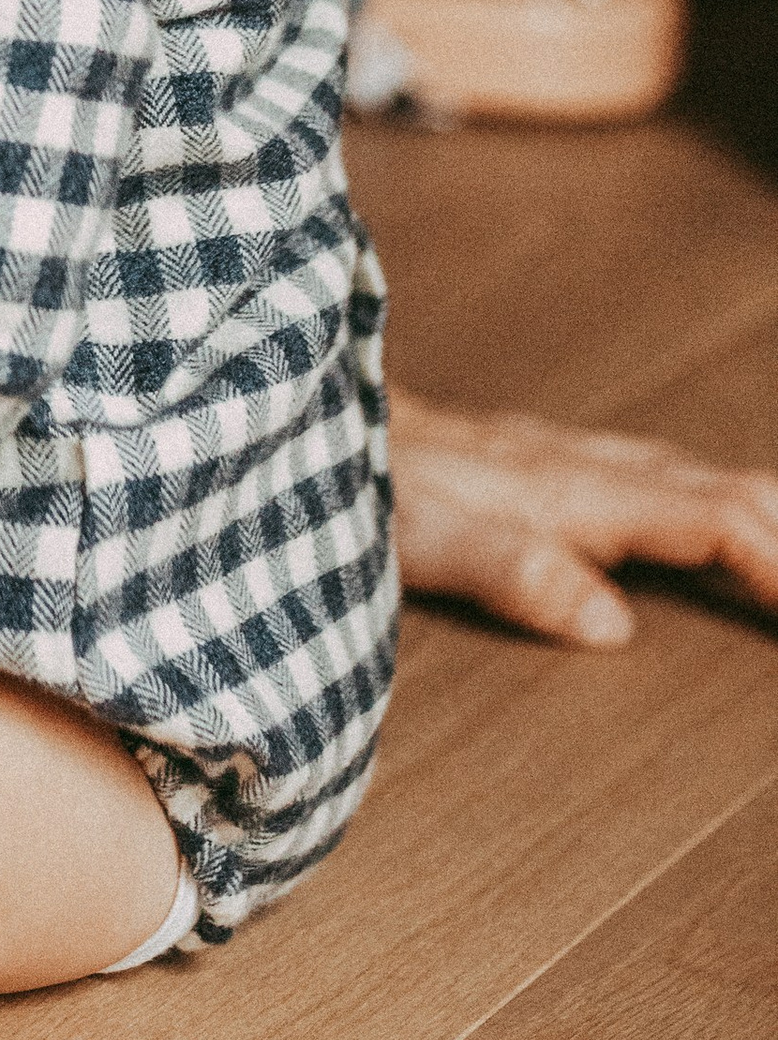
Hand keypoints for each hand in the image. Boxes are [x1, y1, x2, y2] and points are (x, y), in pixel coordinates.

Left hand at [392, 386, 777, 645]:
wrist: (308, 413)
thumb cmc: (362, 484)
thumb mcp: (426, 539)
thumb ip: (515, 573)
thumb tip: (613, 626)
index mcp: (577, 491)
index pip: (718, 520)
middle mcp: (586, 465)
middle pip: (730, 489)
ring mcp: (568, 456)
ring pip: (699, 476)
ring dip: (768, 509)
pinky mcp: (545, 460)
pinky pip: (661, 476)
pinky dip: (717, 498)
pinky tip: (717, 509)